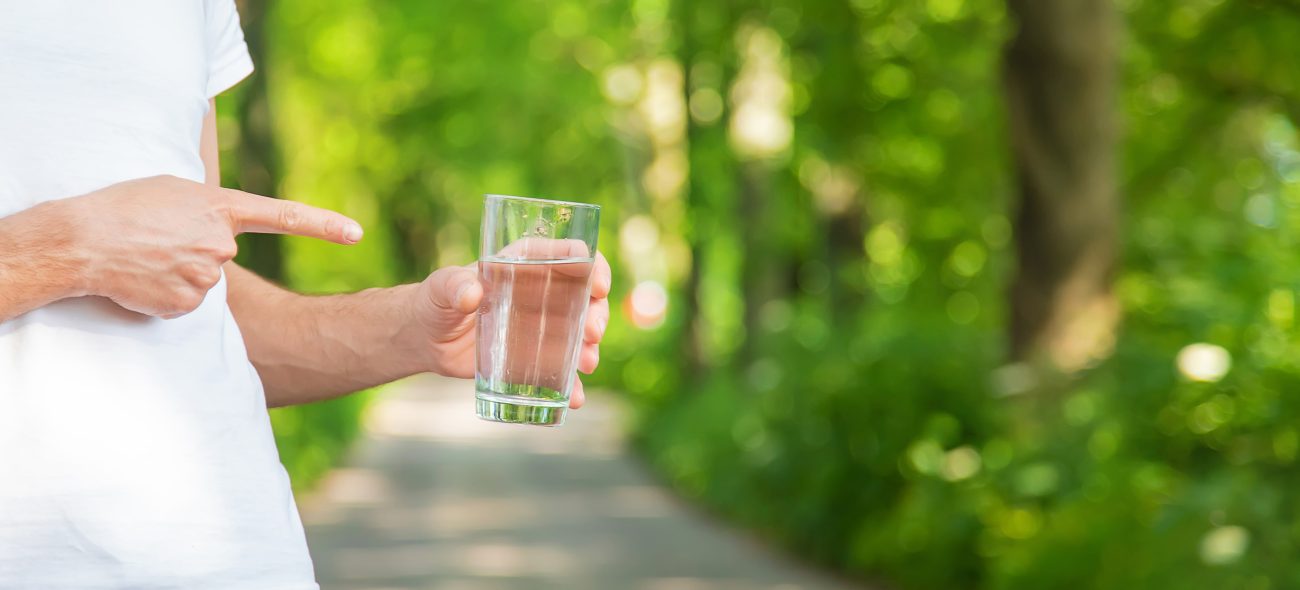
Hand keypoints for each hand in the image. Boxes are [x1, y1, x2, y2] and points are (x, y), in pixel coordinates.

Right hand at [63, 175, 360, 317]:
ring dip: (178, 273)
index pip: (284, 216)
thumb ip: (209, 207)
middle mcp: (223, 244)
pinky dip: (165, 295)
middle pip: (223, 255)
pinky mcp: (188, 305)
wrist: (82, 240)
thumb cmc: (123, 207)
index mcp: (221, 208)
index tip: (357, 233)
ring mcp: (208, 276)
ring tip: (146, 257)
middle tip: (158, 240)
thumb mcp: (173, 190)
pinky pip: (185, 303)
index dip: (324, 226)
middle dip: (195, 251)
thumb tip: (223, 231)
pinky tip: (143, 279)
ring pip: (204, 280)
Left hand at [408, 251, 611, 408]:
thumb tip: (471, 293)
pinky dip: (572, 384)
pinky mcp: (535, 356)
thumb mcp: (440, 288)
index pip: (571, 255)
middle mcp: (543, 293)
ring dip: (590, 348)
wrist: (427, 339)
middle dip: (597, 314)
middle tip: (591, 333)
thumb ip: (453, 285)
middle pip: (585, 297)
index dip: (592, 266)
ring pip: (580, 334)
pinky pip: (562, 369)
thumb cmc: (435, 301)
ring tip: (586, 364)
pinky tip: (574, 398)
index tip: (597, 286)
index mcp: (527, 263)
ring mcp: (542, 326)